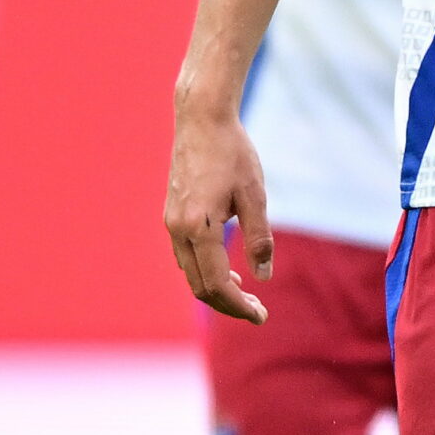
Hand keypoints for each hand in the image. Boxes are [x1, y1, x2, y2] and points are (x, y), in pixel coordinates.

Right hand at [164, 104, 272, 323]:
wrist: (201, 118)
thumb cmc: (232, 152)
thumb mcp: (255, 196)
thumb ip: (259, 239)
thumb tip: (263, 277)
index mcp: (198, 227)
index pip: (216, 285)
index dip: (238, 307)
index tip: (261, 316)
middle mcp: (178, 228)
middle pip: (198, 286)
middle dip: (227, 304)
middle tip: (257, 310)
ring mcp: (171, 221)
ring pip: (189, 273)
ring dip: (215, 288)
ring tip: (244, 291)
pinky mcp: (171, 213)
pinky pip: (184, 255)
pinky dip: (203, 270)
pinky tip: (225, 266)